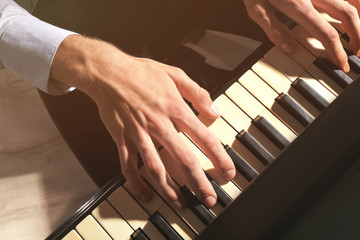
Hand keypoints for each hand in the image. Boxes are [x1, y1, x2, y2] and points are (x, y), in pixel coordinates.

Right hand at [50, 35, 235, 208]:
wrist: (108, 72)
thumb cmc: (141, 72)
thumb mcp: (174, 74)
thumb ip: (197, 93)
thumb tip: (214, 110)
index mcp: (175, 108)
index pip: (204, 138)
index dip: (219, 157)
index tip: (228, 172)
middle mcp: (159, 125)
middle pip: (183, 159)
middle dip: (198, 182)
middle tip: (209, 199)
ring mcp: (139, 134)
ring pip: (155, 168)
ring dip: (169, 189)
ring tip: (180, 203)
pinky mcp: (122, 139)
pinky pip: (128, 166)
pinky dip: (136, 183)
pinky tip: (146, 194)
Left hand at [244, 0, 359, 71]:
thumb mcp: (256, 9)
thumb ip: (273, 29)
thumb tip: (290, 49)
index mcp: (298, 6)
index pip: (326, 33)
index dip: (337, 52)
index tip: (341, 65)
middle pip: (348, 15)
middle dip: (357, 37)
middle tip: (356, 54)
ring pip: (353, 1)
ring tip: (359, 36)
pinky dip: (355, 4)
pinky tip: (355, 12)